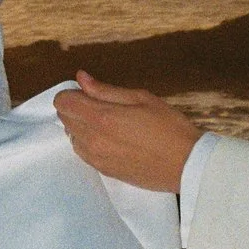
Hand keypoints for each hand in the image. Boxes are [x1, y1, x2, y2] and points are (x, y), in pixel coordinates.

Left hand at [53, 70, 202, 192]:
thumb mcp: (141, 98)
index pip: (63, 102)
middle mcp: (93, 140)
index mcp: (102, 118)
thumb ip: (106, 89)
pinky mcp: (103, 170)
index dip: (72, 93)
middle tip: (100, 104)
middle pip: (64, 119)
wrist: (186, 165)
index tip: (87, 92)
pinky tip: (109, 138)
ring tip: (108, 122)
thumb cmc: (169, 127)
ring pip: (71, 136)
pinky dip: (88, 141)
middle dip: (76, 107)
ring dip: (81, 126)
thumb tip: (81, 78)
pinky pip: (82, 152)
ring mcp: (96, 158)